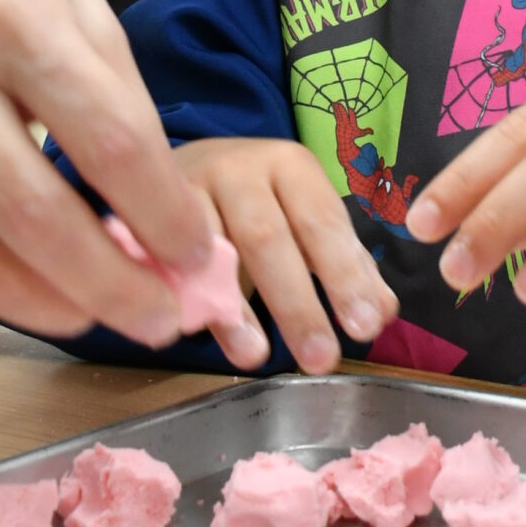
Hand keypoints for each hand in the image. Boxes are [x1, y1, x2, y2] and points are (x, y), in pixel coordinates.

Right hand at [0, 0, 214, 346]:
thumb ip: (118, 94)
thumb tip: (164, 204)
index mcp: (13, 15)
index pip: (105, 138)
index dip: (160, 210)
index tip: (200, 250)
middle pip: (36, 212)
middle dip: (113, 281)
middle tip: (167, 317)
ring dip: (56, 304)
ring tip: (114, 317)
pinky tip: (47, 299)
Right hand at [173, 138, 397, 376]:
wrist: (169, 170)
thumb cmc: (256, 202)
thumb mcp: (304, 220)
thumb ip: (345, 264)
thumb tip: (381, 313)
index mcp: (290, 167)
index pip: (323, 223)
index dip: (344, 275)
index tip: (364, 328)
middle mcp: (240, 169)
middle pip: (268, 237)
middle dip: (296, 303)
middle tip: (321, 360)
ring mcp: (187, 189)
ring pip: (212, 250)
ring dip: (233, 308)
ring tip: (257, 357)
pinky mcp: (143, 215)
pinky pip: (163, 261)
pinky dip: (181, 297)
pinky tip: (192, 331)